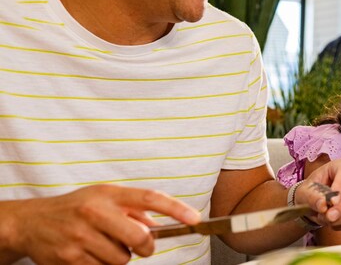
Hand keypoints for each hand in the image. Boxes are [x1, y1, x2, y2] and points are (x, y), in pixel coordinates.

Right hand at [4, 184, 198, 264]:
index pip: (149, 198)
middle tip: (143, 246)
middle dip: (147, 247)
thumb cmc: (77, 208)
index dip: (176, 209)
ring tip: (105, 244)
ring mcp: (81, 237)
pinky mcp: (70, 259)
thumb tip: (163, 226)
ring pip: (123, 259)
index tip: (195, 219)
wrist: (33, 222)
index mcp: (108, 194)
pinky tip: (91, 253)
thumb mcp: (105, 197)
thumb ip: (134, 209)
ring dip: (121, 256)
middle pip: (140, 238)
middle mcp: (95, 213)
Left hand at [296, 158, 340, 230]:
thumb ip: (312, 197)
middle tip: (329, 217)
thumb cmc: (310, 192)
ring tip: (325, 219)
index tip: (331, 202)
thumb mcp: (304, 192)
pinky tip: (333, 223)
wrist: (315, 203)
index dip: (340, 187)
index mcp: (340, 166)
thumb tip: (322, 204)